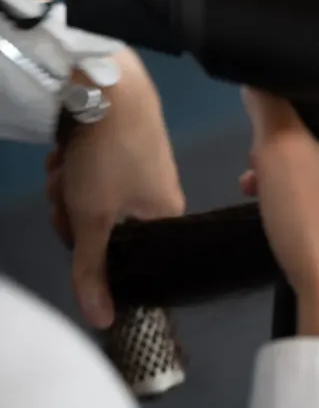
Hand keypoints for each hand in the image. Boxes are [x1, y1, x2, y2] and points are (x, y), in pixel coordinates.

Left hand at [46, 47, 184, 328]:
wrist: (110, 85)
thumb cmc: (109, 156)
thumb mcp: (91, 218)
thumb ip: (92, 270)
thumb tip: (103, 322)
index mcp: (166, 214)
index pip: (131, 254)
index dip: (94, 251)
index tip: (76, 236)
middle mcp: (160, 192)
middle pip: (105, 223)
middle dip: (73, 210)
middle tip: (66, 195)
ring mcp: (143, 164)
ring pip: (92, 193)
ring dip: (68, 185)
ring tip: (65, 164)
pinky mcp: (125, 141)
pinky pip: (94, 167)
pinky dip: (75, 161)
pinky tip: (67, 148)